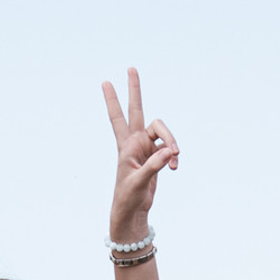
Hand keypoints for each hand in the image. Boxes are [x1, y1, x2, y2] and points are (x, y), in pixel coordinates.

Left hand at [102, 67, 178, 242]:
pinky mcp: (156, 157)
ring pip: (163, 133)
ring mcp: (147, 148)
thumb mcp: (140, 181)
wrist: (133, 210)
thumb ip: (154, 165)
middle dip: (134, 90)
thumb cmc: (128, 196)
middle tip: (130, 68)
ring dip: (171, 144)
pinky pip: (170, 148)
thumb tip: (171, 151)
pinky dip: (174, 156)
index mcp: (126, 145)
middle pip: (136, 109)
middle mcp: (135, 142)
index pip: (118, 118)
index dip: (113, 100)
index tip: (106, 83)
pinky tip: (174, 167)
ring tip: (174, 162)